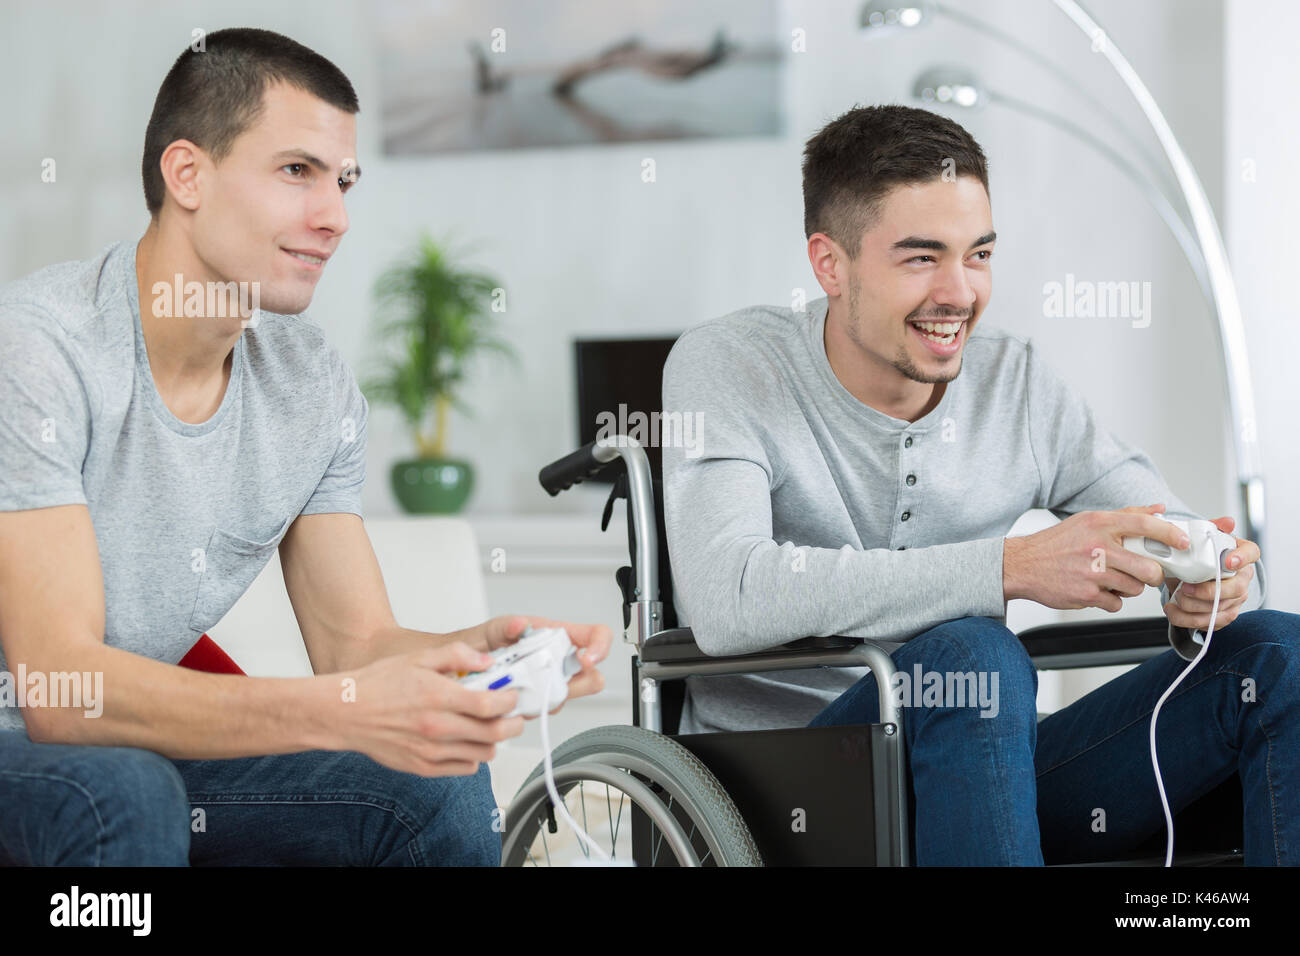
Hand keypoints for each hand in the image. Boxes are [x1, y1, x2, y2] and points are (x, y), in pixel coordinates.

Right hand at [343, 641, 524, 777]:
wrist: (345, 712)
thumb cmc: (378, 684)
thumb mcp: (419, 657)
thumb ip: (457, 655)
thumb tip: (486, 660)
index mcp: (438, 697)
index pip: (491, 705)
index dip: (510, 700)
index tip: (513, 695)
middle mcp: (437, 727)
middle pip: (494, 733)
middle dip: (513, 723)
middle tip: (514, 715)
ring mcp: (431, 751)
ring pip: (484, 754)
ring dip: (494, 740)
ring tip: (489, 727)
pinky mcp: (424, 767)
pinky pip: (465, 768)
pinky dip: (474, 756)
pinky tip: (467, 741)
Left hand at [475, 614, 610, 716]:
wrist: (461, 669)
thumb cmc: (482, 644)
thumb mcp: (492, 630)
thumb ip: (506, 626)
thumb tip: (520, 625)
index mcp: (556, 635)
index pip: (595, 635)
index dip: (600, 647)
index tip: (587, 659)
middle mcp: (557, 661)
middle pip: (591, 675)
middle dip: (580, 683)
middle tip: (555, 680)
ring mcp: (549, 684)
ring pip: (567, 696)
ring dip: (548, 696)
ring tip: (522, 687)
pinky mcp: (536, 702)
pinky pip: (544, 710)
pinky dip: (531, 708)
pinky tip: (513, 698)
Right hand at [1004, 503, 1189, 611]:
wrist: (1023, 564)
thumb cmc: (1057, 543)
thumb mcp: (1089, 521)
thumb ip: (1127, 515)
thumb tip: (1159, 509)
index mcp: (1100, 524)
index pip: (1145, 525)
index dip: (1170, 535)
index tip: (1183, 542)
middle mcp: (1097, 547)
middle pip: (1148, 568)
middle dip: (1153, 574)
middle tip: (1146, 572)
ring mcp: (1092, 573)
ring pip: (1134, 588)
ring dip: (1129, 587)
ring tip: (1113, 579)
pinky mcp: (1085, 594)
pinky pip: (1116, 604)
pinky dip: (1111, 600)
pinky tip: (1098, 590)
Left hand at [1162, 515, 1257, 631]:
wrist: (1187, 573)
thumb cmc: (1198, 555)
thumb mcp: (1200, 538)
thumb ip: (1210, 528)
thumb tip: (1227, 522)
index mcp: (1239, 554)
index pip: (1251, 552)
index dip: (1242, 558)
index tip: (1228, 561)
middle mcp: (1242, 577)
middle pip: (1235, 589)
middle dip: (1208, 592)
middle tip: (1184, 589)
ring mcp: (1235, 598)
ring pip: (1222, 609)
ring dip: (1194, 608)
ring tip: (1174, 601)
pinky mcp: (1224, 614)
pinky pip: (1212, 623)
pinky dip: (1188, 620)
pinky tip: (1174, 611)